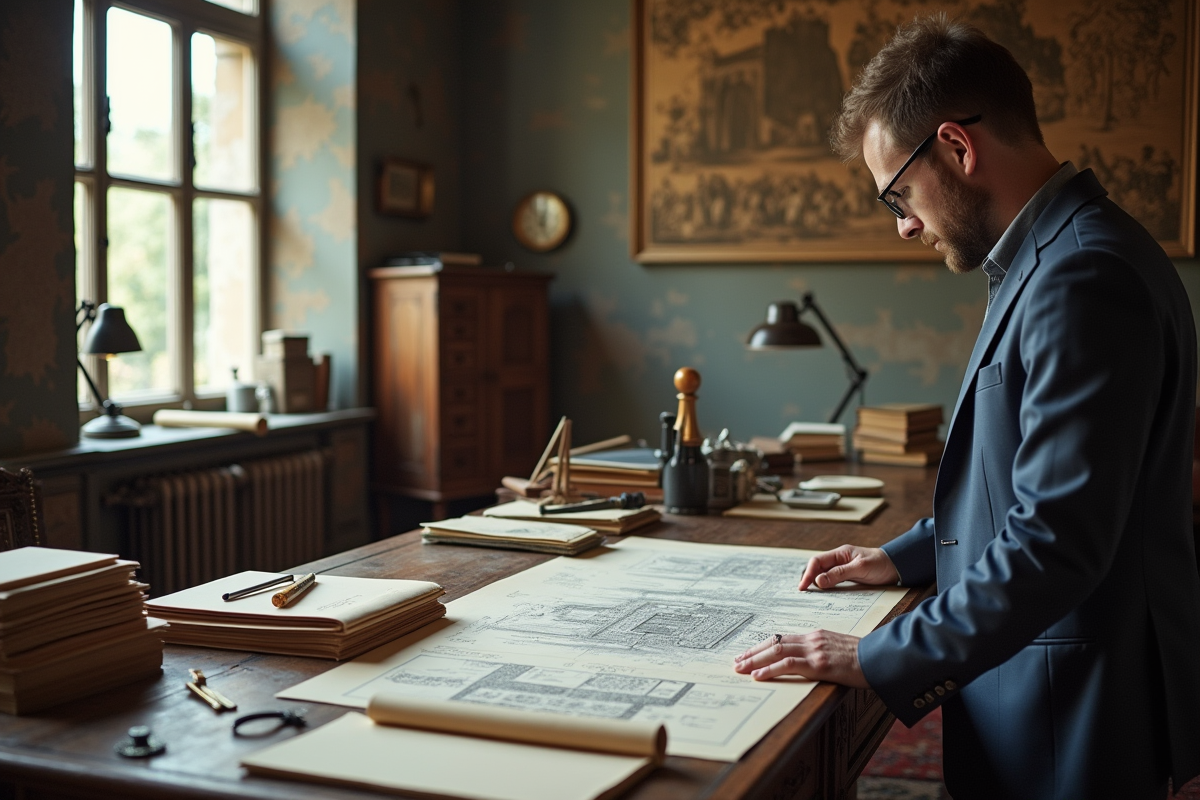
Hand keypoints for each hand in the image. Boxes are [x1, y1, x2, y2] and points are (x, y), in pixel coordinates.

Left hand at [733, 630, 867, 686]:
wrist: (881, 658)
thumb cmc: (864, 657)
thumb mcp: (839, 649)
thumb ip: (821, 652)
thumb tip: (807, 662)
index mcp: (815, 636)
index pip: (782, 639)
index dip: (763, 646)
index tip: (749, 653)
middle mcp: (811, 640)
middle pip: (774, 643)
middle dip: (752, 653)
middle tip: (736, 661)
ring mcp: (814, 651)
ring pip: (776, 651)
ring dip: (755, 661)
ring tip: (740, 669)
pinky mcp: (819, 664)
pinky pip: (789, 665)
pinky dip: (770, 670)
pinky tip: (758, 676)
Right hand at [797, 545, 898, 590]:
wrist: (897, 567)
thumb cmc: (880, 564)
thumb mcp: (860, 568)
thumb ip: (839, 574)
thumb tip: (818, 581)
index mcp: (840, 553)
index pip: (817, 561)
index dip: (808, 573)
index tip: (803, 587)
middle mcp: (839, 560)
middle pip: (817, 568)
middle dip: (808, 579)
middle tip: (803, 593)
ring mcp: (843, 568)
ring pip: (823, 575)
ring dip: (816, 584)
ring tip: (810, 595)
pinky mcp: (848, 577)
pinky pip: (833, 582)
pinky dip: (826, 588)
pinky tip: (824, 595)